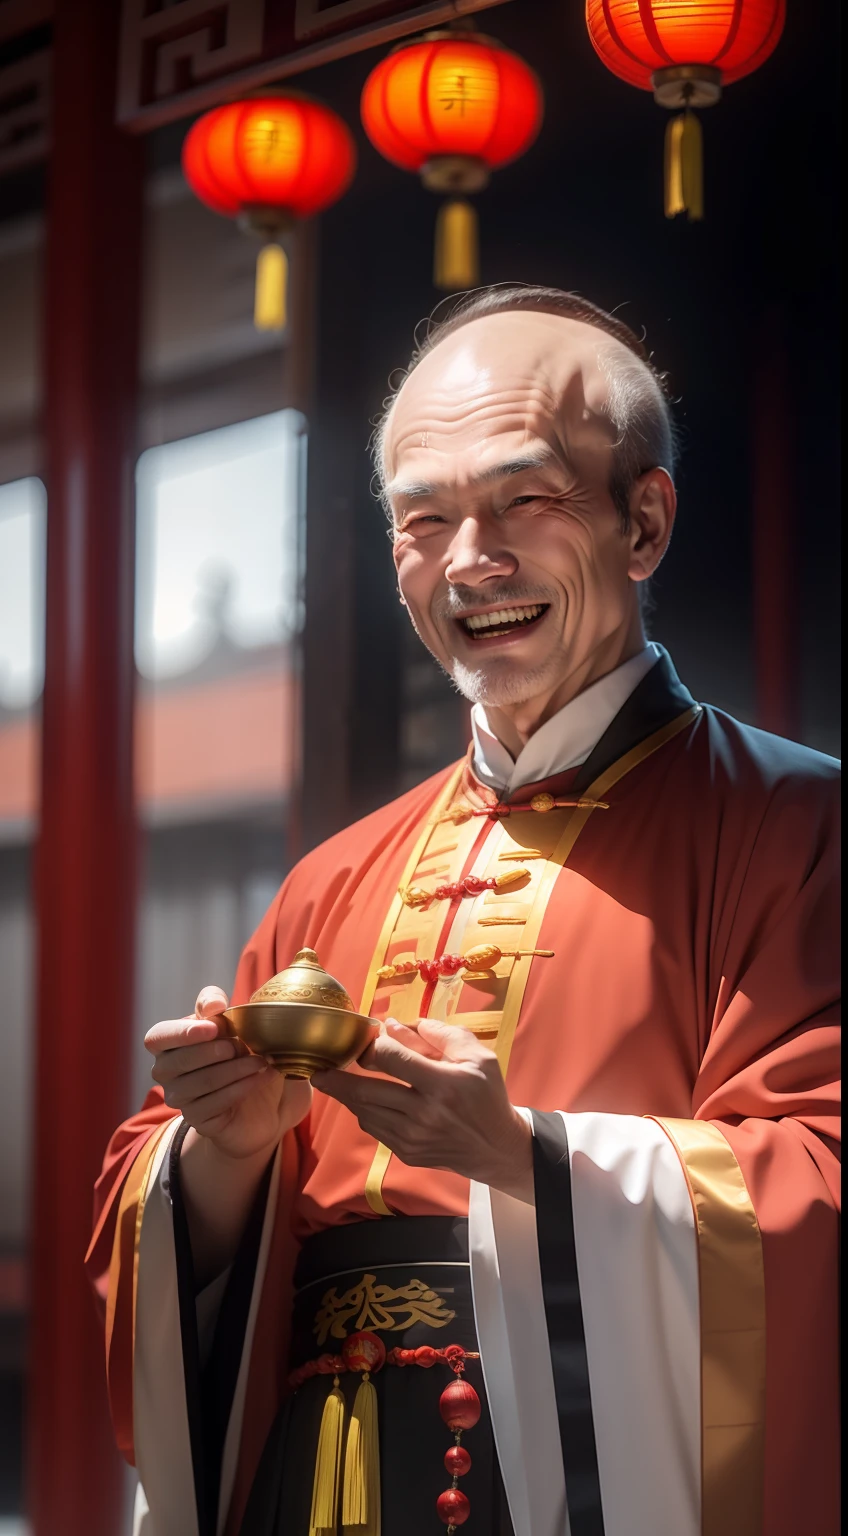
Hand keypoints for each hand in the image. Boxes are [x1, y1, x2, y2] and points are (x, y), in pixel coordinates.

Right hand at [144, 985, 311, 1160]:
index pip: (158, 1037)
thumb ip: (214, 1005)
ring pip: (200, 1082)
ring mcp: (178, 1098)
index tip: (214, 1027)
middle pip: (179, 1061)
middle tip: (242, 1046)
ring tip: (261, 1061)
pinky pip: (214, 1103)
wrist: (259, 1098)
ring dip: (234, 1069)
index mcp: (167, 1042)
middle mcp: (165, 1072)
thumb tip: (211, 1006)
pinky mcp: (197, 1119)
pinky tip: (261, 1077)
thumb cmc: (238, 1051)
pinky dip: (241, 1087)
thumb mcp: (230, 1021)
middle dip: (215, 1051)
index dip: (182, 1033)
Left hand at [312, 1020, 532, 1202]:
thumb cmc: (486, 1095)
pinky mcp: (408, 1153)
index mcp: (443, 1084)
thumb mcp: (476, 1055)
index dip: (373, 1045)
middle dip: (337, 1078)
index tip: (365, 1038)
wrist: (496, 1148)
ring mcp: (414, 1137)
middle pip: (367, 1092)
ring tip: (332, 1080)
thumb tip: (393, 1026)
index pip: (393, 1059)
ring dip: (347, 1095)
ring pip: (366, 1112)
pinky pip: (374, 1128)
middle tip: (318, 1068)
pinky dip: (365, 1111)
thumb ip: (436, 1035)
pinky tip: (362, 1100)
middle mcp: (424, 1113)